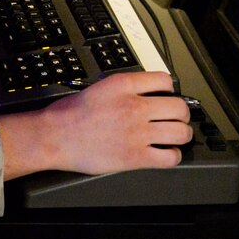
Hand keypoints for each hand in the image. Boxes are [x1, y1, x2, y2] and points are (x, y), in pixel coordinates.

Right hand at [0, 72, 191, 179]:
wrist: (56, 136)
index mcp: (124, 85)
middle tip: (176, 117)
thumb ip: (126, 88)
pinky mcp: (136, 157)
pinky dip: (173, 156)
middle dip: (181, 113)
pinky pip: (170, 157)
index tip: (168, 95)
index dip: (170, 89)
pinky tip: (166, 153)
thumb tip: (146, 93)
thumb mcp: (100, 87)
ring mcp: (137, 133)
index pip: (165, 80)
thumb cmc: (71, 113)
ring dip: (182, 134)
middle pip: (179, 107)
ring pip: (180, 132)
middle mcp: (135, 107)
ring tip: (176, 136)